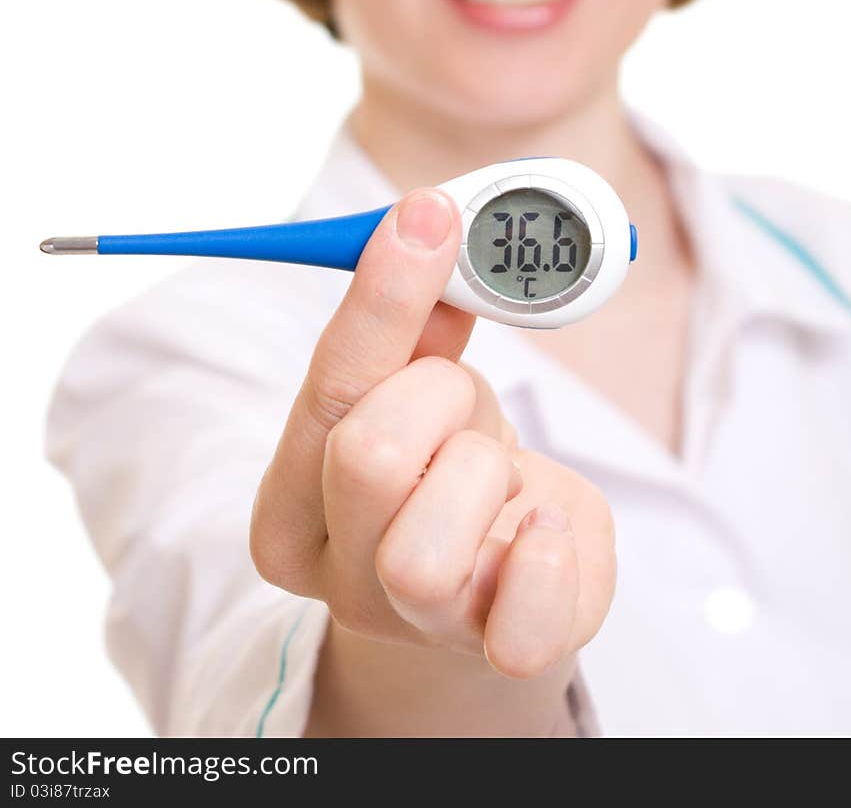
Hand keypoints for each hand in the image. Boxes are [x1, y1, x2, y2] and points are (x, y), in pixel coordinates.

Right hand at [250, 187, 615, 679]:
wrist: (490, 585)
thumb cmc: (442, 468)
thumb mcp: (420, 388)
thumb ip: (418, 319)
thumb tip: (435, 220)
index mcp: (289, 508)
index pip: (328, 385)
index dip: (384, 293)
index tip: (430, 213)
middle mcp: (339, 576)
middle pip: (368, 454)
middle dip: (441, 395)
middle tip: (462, 397)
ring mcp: (418, 624)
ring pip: (433, 536)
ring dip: (489, 470)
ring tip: (498, 473)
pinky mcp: (506, 650)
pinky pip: (525, 620)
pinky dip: (549, 550)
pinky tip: (539, 524)